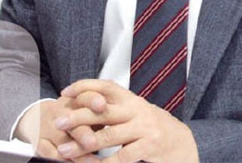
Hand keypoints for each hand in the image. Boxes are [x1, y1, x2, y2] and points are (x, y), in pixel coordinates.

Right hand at [14, 93, 106, 160]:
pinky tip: (71, 162)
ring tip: (92, 162)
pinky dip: (61, 160)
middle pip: (71, 119)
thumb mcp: (87, 109)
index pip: (83, 95)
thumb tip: (126, 121)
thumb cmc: (75, 114)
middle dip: (83, 132)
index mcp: (74, 100)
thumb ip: (102, 111)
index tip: (102, 105)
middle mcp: (60, 111)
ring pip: (60, 139)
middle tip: (93, 142)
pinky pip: (48, 153)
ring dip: (76, 152)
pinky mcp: (39, 143)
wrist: (40, 118)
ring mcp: (47, 127)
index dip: (92, 99)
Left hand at [56, 79, 198, 162]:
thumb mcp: (136, 115)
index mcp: (132, 99)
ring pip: (109, 136)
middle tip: (58, 122)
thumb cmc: (153, 129)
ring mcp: (145, 127)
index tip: (65, 92)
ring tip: (64, 150)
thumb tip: (84, 109)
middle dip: (78, 116)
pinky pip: (122, 156)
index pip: (107, 86)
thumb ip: (115, 112)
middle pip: (103, 110)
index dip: (85, 86)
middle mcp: (138, 109)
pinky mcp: (151, 145)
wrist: (184, 144)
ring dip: (83, 145)